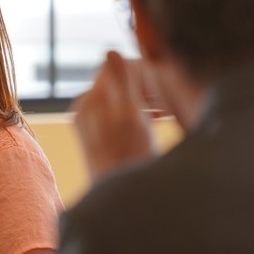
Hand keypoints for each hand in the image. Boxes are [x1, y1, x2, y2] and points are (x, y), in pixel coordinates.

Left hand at [72, 50, 157, 180]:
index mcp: (91, 99)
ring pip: (123, 96)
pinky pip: (121, 112)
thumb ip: (121, 82)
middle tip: (168, 104)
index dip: (145, 71)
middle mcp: (85, 108)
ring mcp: (90, 123)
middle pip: (120, 81)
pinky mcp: (98, 136)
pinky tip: (155, 125)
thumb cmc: (131, 161)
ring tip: (165, 116)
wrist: (123, 202)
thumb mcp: (130, 118)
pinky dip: (138, 114)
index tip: (164, 87)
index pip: (118, 65)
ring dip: (145, 100)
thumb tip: (111, 50)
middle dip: (146, 86)